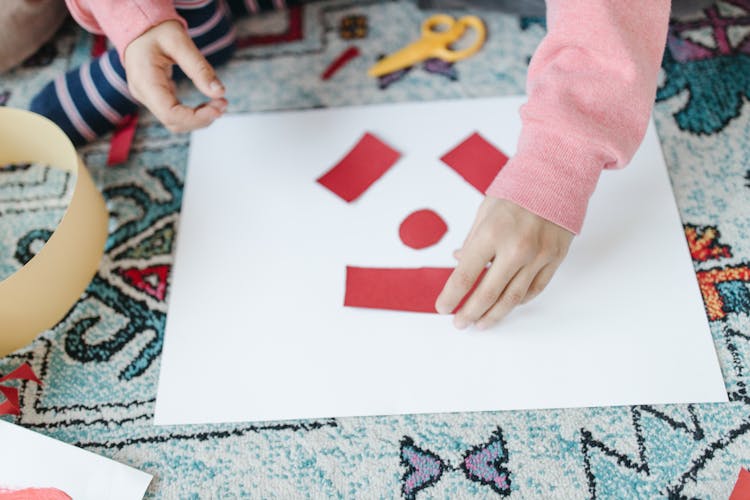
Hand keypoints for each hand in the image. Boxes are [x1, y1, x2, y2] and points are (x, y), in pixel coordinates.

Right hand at [123, 20, 226, 132]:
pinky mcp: (156, 97)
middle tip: (223, 103)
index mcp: (145, 80)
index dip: (196, 118)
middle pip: (173, 122)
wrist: (138, 26)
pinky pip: (175, 114)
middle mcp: (143, 93)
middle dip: (201, 119)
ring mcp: (148, 97)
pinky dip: (194, 113)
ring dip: (200, 118)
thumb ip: (199, 67)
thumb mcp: (179, 41)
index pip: (170, 113)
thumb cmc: (156, 30)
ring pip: (175, 122)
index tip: (218, 108)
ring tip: (219, 104)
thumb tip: (219, 92)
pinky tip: (210, 104)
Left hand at [435, 197, 573, 329]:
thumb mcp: (485, 211)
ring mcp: (538, 256)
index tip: (442, 307)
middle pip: (488, 294)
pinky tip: (506, 307)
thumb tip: (458, 262)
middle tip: (459, 323)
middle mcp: (516, 248)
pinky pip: (534, 290)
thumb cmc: (517, 191)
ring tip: (480, 324)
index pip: (465, 275)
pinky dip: (518, 302)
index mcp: (492, 233)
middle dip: (470, 313)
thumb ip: (472, 241)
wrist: (557, 177)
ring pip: (512, 299)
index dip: (451, 296)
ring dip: (494, 315)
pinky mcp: (555, 259)